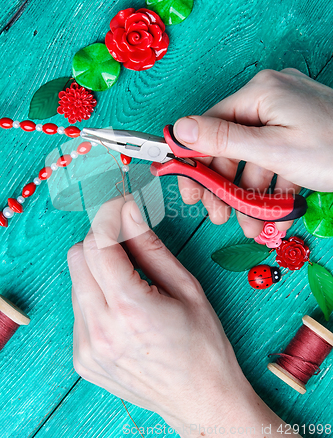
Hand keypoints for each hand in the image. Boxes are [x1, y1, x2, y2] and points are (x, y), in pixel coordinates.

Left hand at [68, 198, 295, 437]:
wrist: (200, 400)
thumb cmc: (203, 344)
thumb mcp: (186, 287)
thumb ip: (150, 246)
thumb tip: (129, 211)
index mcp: (130, 308)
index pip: (99, 243)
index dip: (108, 216)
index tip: (120, 205)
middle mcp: (100, 329)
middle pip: (78, 257)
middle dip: (100, 240)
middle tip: (126, 239)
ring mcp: (87, 347)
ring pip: (75, 282)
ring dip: (97, 269)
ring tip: (129, 279)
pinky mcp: (82, 359)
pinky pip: (78, 309)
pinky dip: (96, 297)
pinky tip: (122, 307)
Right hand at [173, 69, 332, 237]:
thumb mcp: (274, 151)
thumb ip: (223, 141)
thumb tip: (178, 130)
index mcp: (260, 93)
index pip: (209, 126)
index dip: (195, 162)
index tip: (189, 191)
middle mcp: (270, 97)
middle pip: (231, 144)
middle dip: (226, 186)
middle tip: (220, 215)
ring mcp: (287, 113)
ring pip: (254, 157)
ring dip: (251, 194)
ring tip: (252, 226)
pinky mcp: (301, 129)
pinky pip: (277, 157)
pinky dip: (274, 185)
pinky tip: (275, 214)